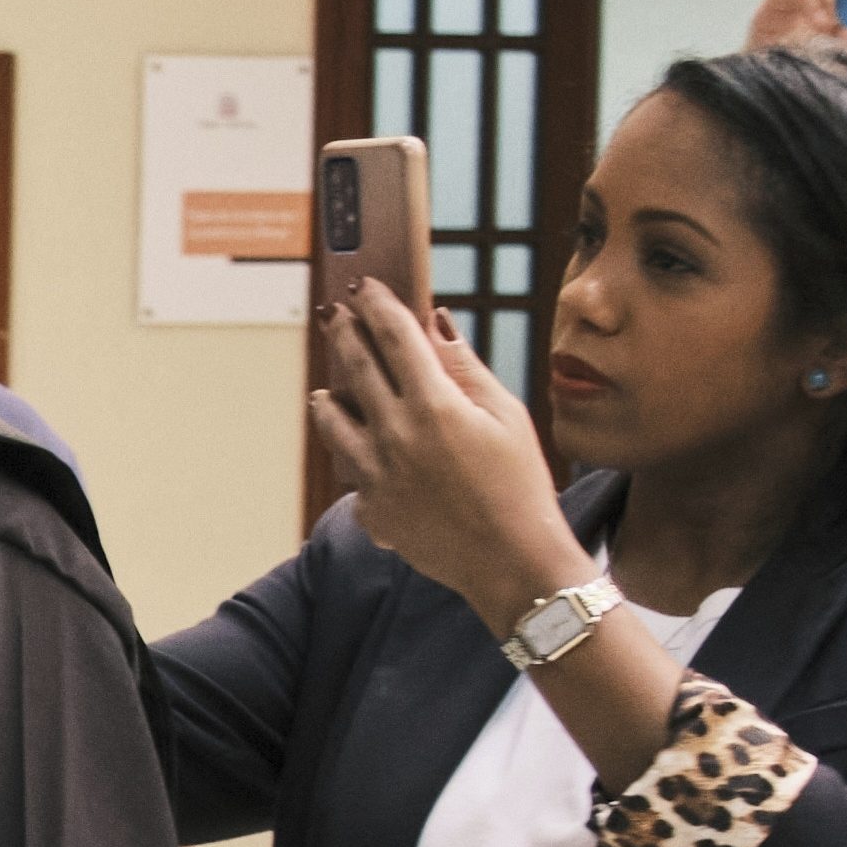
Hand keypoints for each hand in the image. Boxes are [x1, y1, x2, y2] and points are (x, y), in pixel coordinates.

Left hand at [308, 278, 583, 630]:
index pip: (395, 336)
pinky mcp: (371, 510)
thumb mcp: (506, 415)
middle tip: (336, 313)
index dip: (378, 305)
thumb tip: (435, 322)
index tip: (366, 286)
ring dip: (329, 398)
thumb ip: (465, 367)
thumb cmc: (521, 483)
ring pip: (335, 423)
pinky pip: (351, 471)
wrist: (511, 560)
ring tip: (325, 389)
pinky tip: (353, 448)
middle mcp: (396, 436)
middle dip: (344, 334)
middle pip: (356, 369)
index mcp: (434, 405)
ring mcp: (377, 475)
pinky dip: (351, 453)